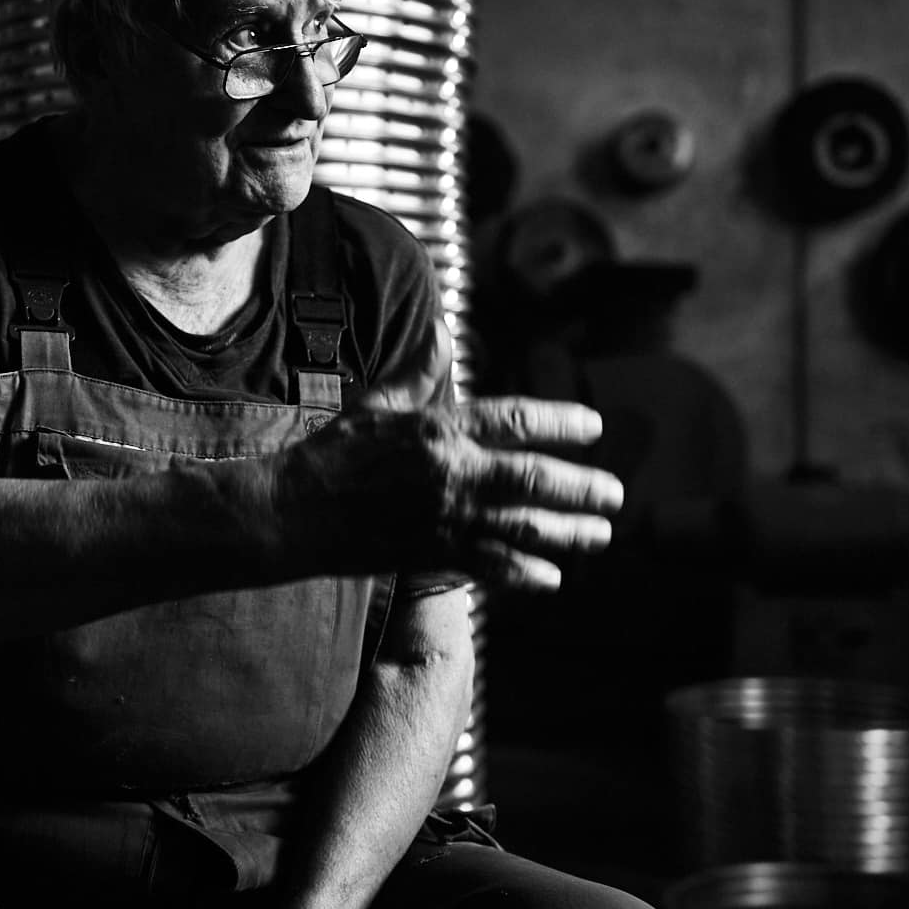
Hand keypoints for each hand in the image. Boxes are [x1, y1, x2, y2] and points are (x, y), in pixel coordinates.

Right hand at [274, 320, 624, 588]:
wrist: (294, 511)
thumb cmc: (332, 453)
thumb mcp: (376, 402)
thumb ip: (417, 369)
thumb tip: (442, 329)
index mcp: (439, 428)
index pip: (515, 419)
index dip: (560, 421)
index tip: (593, 426)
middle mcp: (450, 471)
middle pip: (533, 478)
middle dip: (581, 487)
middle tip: (615, 494)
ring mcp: (443, 516)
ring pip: (522, 526)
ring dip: (568, 533)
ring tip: (601, 536)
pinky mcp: (432, 553)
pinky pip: (491, 566)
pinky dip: (525, 574)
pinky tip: (552, 579)